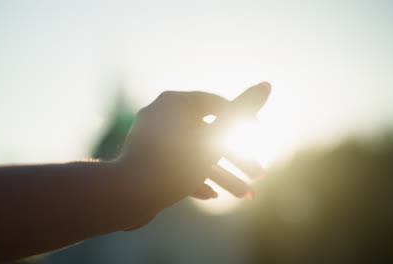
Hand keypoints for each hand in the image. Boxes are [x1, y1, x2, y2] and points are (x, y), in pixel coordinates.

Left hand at [119, 83, 270, 226]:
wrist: (125, 195)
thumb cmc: (173, 166)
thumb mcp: (214, 139)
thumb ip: (241, 112)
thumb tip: (267, 84)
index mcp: (175, 102)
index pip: (217, 103)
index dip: (242, 117)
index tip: (258, 132)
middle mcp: (161, 113)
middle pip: (208, 134)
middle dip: (237, 159)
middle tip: (259, 174)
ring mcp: (151, 136)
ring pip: (194, 153)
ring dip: (221, 174)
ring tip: (244, 194)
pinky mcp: (145, 158)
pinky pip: (175, 164)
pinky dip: (194, 177)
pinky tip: (212, 195)